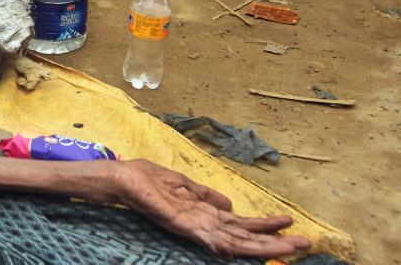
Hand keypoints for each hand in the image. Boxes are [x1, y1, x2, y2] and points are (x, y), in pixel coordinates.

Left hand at [114, 159, 310, 257]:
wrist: (122, 179)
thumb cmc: (147, 181)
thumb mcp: (183, 184)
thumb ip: (206, 196)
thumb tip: (230, 205)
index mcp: (205, 214)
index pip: (241, 225)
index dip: (265, 228)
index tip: (291, 226)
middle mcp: (203, 224)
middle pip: (245, 236)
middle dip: (275, 241)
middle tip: (306, 244)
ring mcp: (194, 227)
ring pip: (235, 241)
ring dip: (263, 245)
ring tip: (291, 245)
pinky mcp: (181, 225)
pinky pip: (208, 238)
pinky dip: (228, 244)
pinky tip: (244, 249)